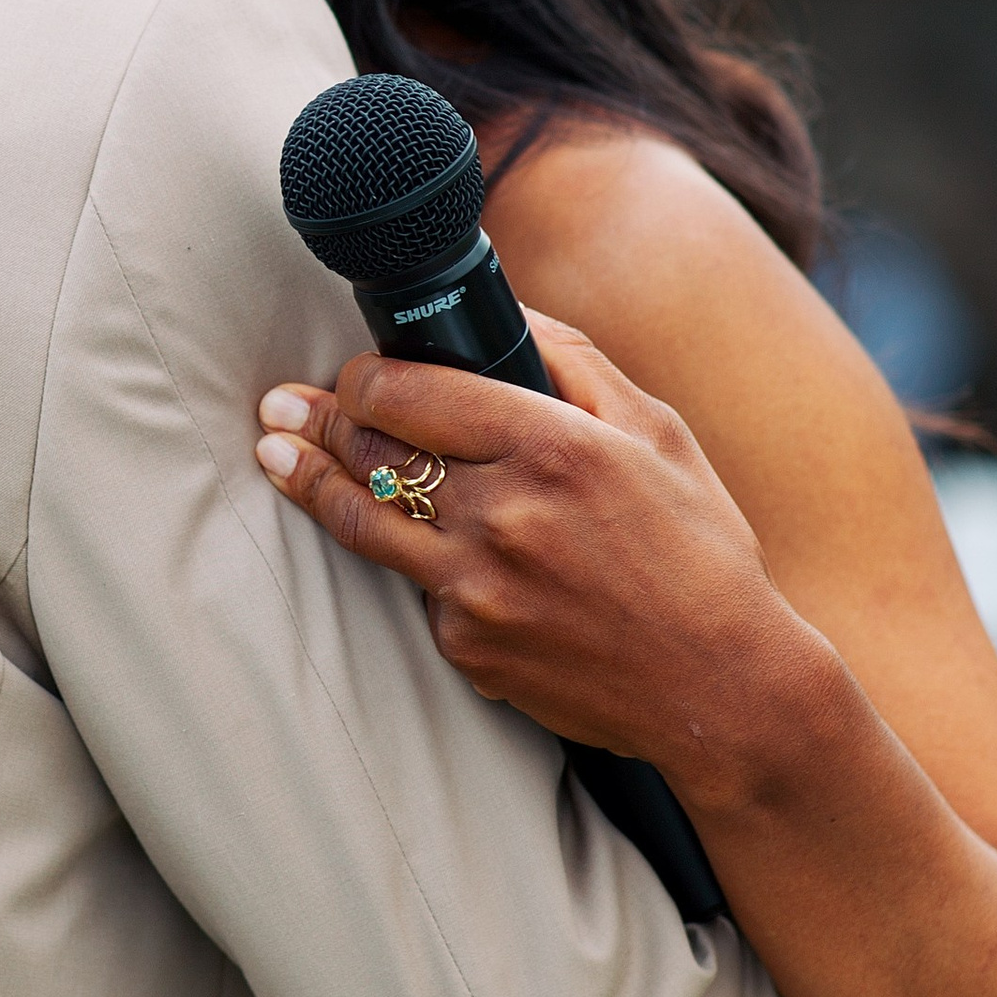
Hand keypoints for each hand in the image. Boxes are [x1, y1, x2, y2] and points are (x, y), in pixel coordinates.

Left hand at [253, 312, 825, 796]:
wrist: (722, 689)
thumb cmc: (700, 550)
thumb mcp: (657, 433)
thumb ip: (574, 360)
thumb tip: (504, 307)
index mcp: (551, 445)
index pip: (410, 391)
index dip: (363, 377)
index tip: (351, 374)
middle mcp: (503, 515)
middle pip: (373, 450)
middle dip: (319, 419)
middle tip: (281, 406)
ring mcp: (476, 590)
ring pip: (364, 521)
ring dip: (309, 480)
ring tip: (274, 454)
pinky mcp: (468, 650)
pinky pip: (419, 592)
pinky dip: (419, 565)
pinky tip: (424, 551)